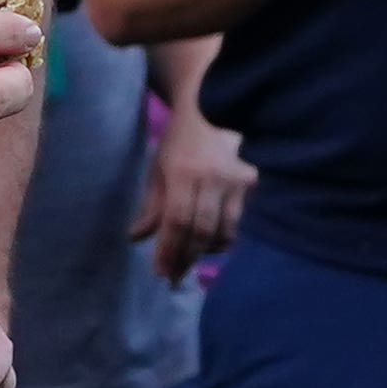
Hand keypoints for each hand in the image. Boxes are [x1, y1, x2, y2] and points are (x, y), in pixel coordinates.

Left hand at [139, 103, 253, 277]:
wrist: (214, 111)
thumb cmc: (179, 143)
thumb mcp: (158, 170)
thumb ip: (151, 206)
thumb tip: (136, 238)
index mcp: (184, 171)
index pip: (178, 219)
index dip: (169, 249)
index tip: (160, 271)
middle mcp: (213, 177)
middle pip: (201, 230)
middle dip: (185, 258)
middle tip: (173, 276)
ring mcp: (236, 181)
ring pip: (223, 231)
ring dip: (204, 253)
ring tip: (187, 262)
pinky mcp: (250, 183)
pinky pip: (236, 222)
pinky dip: (221, 239)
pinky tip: (207, 246)